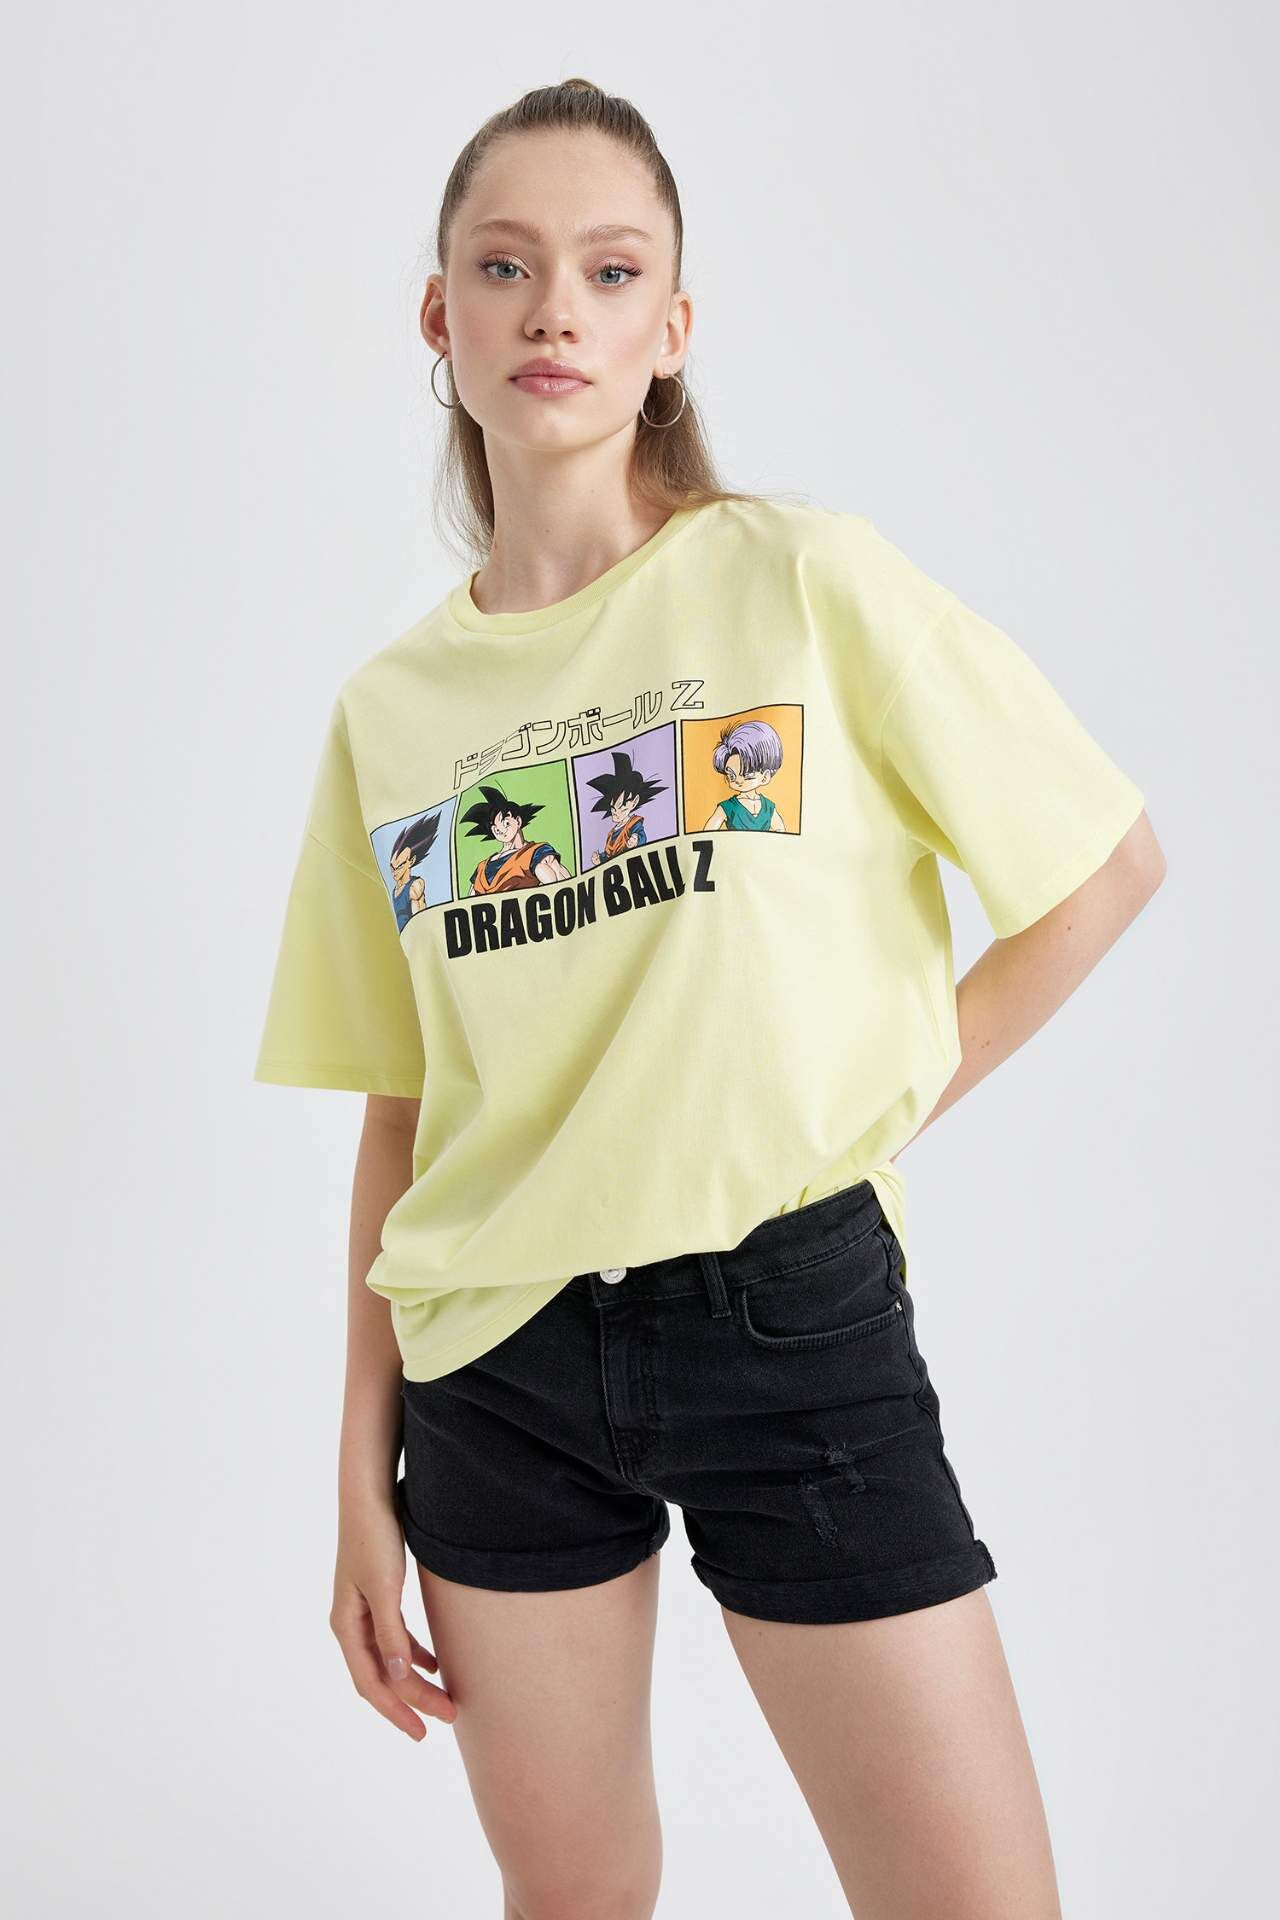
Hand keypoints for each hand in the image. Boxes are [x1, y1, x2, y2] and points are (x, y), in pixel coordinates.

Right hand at [331, 1498, 457, 1740]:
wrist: (371, 1494)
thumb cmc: (375, 1537)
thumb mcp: (385, 1588)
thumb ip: (391, 1634)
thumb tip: (398, 1679)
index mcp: (346, 1626)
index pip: (372, 1683)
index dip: (398, 1710)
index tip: (425, 1730)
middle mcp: (350, 1623)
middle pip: (381, 1676)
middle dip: (411, 1701)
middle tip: (446, 1719)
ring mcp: (363, 1610)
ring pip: (389, 1660)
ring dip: (414, 1681)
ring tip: (443, 1700)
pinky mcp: (378, 1596)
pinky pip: (395, 1639)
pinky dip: (414, 1655)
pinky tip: (434, 1664)